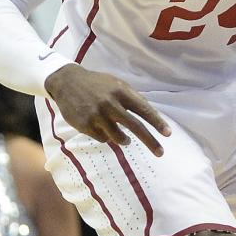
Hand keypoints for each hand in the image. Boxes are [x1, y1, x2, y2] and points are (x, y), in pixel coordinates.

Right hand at [44, 64, 170, 154]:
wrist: (68, 82)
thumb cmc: (98, 84)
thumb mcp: (116, 85)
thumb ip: (132, 98)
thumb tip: (150, 114)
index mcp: (121, 92)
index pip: (143, 109)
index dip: (157, 122)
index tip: (168, 134)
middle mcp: (110, 104)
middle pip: (135, 126)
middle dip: (150, 141)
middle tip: (160, 152)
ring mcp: (97, 115)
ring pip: (119, 137)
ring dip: (125, 140)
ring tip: (126, 139)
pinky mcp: (85, 125)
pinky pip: (103, 138)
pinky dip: (106, 136)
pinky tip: (100, 127)